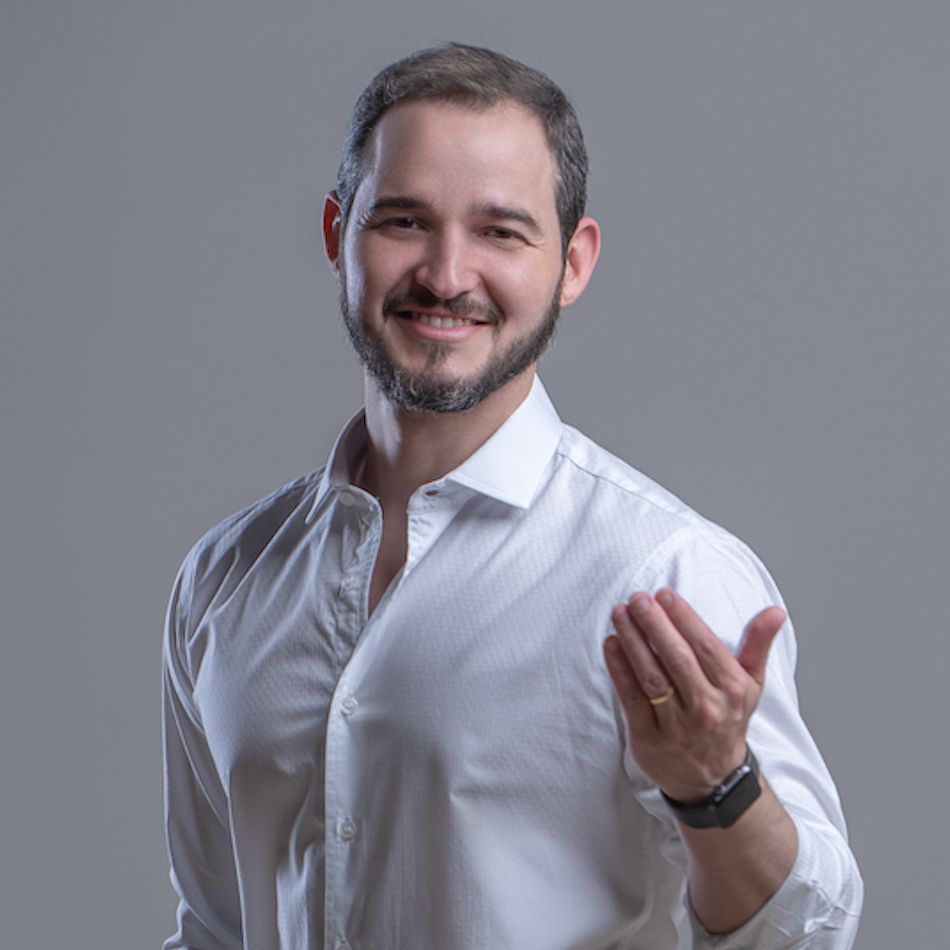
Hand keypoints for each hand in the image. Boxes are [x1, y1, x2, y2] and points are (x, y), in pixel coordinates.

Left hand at [603, 588, 785, 801]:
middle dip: (654, 624)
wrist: (713, 779)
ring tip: (620, 614)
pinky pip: (631, 698)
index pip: (705, 646)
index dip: (683, 618)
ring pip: (651, 676)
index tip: (664, 594)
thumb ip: (758, 644)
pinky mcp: (649, 739)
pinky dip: (619, 669)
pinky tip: (611, 644)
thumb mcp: (750, 684)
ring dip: (633, 641)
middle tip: (637, 598)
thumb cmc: (728, 719)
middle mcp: (707, 708)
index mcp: (732, 690)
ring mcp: (676, 726)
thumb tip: (775, 611)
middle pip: (676, 658)